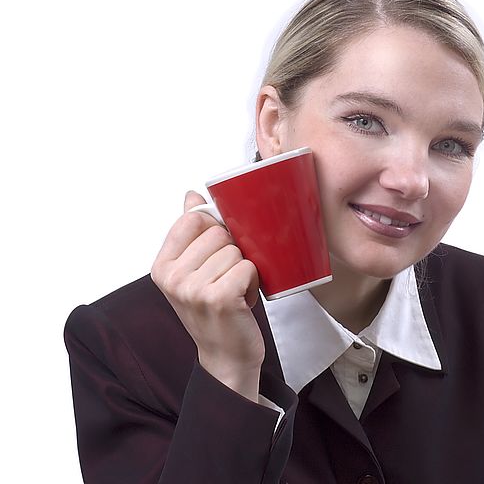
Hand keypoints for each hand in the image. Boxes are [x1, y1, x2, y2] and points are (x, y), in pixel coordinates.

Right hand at [151, 191, 264, 400]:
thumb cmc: (213, 310)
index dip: (214, 229)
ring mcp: (193, 289)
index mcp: (162, 266)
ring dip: (243, 270)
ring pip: (235, 250)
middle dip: (231, 252)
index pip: (192, 219)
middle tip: (225, 279)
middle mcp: (172, 278)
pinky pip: (248, 266)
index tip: (216, 252)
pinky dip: (252, 281)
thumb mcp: (194, 270)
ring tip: (233, 291)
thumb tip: (191, 196)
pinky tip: (242, 299)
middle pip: (218, 233)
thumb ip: (191, 232)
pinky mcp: (218, 298)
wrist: (225, 356)